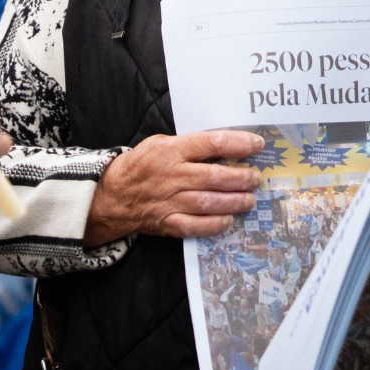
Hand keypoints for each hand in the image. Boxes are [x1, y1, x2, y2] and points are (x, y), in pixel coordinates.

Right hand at [87, 130, 264, 244]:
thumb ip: (188, 145)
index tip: (257, 144)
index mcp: (171, 151)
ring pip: (207, 202)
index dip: (238, 144)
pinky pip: (194, 226)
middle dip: (241, 178)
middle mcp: (172, 176)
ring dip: (233, 202)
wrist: (112, 196)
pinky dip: (213, 225)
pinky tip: (228, 221)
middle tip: (256, 179)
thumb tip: (224, 146)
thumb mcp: (160, 144)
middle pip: (214, 177)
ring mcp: (169, 201)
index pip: (210, 143)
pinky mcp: (166, 222)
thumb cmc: (141, 165)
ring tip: (249, 200)